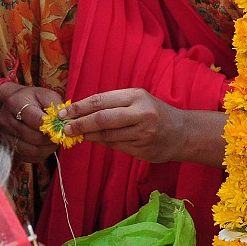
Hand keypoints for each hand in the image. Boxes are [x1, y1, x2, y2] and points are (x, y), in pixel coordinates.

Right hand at [0, 84, 61, 161]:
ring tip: (54, 142)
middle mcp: (6, 121)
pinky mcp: (8, 147)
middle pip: (34, 137)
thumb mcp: (45, 95)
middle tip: (61, 136)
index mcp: (15, 104)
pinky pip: (28, 157)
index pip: (35, 120)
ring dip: (47, 149)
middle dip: (51, 139)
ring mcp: (5, 136)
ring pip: (31, 150)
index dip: (52, 126)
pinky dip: (41, 154)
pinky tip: (46, 147)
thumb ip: (56, 107)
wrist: (12, 104)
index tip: (62, 127)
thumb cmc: (32, 99)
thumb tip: (66, 122)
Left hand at [59, 88, 183, 162]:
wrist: (183, 132)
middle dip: (80, 124)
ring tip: (78, 134)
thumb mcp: (138, 100)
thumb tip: (81, 111)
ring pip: (107, 135)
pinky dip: (103, 143)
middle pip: (102, 119)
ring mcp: (142, 133)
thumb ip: (113, 103)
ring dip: (89, 136)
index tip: (63, 113)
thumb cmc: (155, 113)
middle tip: (66, 128)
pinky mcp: (142, 149)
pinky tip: (97, 140)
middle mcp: (141, 114)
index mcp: (137, 96)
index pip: (101, 101)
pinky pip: (116, 146)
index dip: (79, 107)